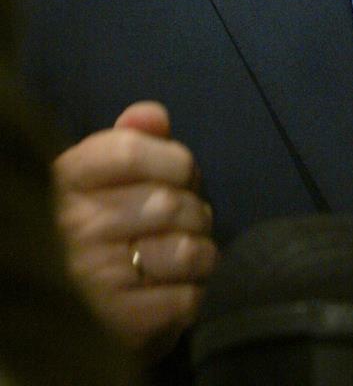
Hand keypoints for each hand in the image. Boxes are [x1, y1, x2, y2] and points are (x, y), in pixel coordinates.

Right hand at [54, 101, 217, 358]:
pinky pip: (188, 296)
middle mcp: (72, 229)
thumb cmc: (98, 230)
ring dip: (201, 252)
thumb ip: (129, 141)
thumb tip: (154, 115)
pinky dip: (194, 291)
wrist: (73, 315)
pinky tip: (177, 289)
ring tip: (185, 255)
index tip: (181, 173)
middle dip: (194, 209)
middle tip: (186, 220)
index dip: (172, 158)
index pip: (129, 151)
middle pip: (168, 200)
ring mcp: (94, 278)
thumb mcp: (101, 178)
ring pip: (186, 249)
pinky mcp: (120, 323)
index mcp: (65, 184)